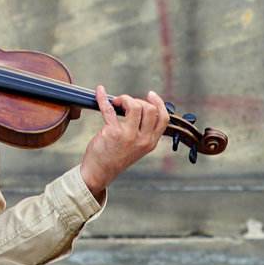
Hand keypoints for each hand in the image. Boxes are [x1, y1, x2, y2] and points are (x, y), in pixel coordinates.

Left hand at [80, 85, 169, 199]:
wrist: (100, 172)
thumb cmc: (115, 158)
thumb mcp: (137, 147)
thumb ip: (142, 131)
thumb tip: (139, 108)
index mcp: (151, 142)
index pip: (164, 119)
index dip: (159, 103)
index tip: (151, 94)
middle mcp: (142, 139)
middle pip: (150, 109)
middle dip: (137, 100)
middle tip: (125, 103)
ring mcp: (128, 136)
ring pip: (135, 106)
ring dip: (125, 99)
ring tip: (116, 102)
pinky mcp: (112, 133)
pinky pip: (109, 109)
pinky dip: (103, 98)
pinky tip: (100, 92)